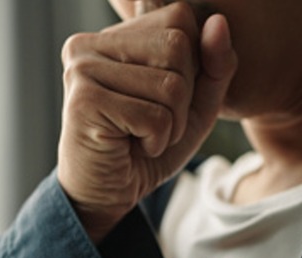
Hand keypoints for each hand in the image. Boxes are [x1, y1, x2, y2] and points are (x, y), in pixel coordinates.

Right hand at [57, 3, 237, 241]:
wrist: (106, 195)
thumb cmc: (147, 147)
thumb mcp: (195, 106)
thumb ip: (214, 65)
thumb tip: (219, 22)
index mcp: (114, 35)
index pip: (180, 16)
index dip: (192, 63)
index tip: (164, 97)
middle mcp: (90, 43)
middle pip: (178, 44)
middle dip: (183, 96)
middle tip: (153, 122)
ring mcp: (82, 69)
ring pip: (170, 83)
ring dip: (171, 124)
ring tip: (142, 135)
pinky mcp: (84, 101)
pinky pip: (155, 116)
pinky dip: (156, 141)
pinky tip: (131, 147)